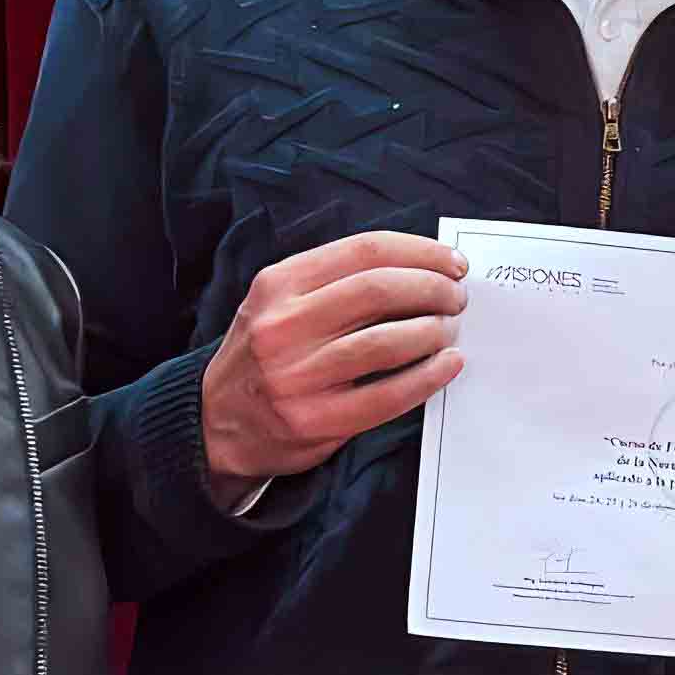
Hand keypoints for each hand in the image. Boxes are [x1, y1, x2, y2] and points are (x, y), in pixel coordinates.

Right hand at [199, 230, 467, 487]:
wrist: (217, 423)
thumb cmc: (267, 355)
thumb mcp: (281, 303)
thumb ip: (336, 281)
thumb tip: (422, 266)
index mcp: (278, 284)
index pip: (365, 251)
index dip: (421, 252)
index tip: (454, 264)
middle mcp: (282, 325)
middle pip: (379, 289)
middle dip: (433, 289)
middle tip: (457, 299)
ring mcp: (295, 375)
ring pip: (386, 341)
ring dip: (434, 331)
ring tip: (450, 330)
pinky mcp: (313, 419)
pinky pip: (387, 395)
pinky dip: (428, 377)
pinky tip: (447, 365)